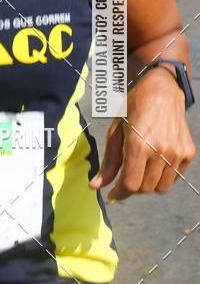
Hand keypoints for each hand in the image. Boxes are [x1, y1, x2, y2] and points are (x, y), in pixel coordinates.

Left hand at [89, 67, 195, 199]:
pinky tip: (156, 160)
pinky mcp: (188, 152)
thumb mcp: (115, 132)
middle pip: (145, 188)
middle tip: (127, 177)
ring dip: (149, 183)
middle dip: (133, 187)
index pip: (131, 184)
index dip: (120, 193)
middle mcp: (160, 150)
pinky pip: (175, 176)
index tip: (114, 194)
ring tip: (142, 168)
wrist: (161, 90)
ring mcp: (177, 152)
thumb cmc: (132, 108)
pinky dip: (164, 175)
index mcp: (138, 145)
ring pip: (162, 187)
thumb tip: (95, 186)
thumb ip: (109, 162)